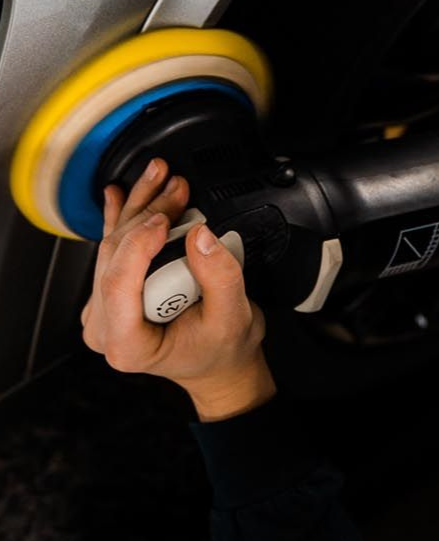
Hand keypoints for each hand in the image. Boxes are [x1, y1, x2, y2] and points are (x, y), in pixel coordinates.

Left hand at [81, 158, 276, 420]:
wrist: (218, 363)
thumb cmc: (221, 350)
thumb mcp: (233, 317)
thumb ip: (219, 277)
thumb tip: (200, 234)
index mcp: (127, 344)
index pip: (118, 285)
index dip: (138, 245)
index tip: (165, 219)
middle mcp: (105, 327)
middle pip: (114, 257)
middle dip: (147, 214)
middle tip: (177, 188)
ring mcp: (103, 308)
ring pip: (112, 244)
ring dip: (138, 207)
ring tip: (160, 177)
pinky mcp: (111, 291)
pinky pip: (111, 248)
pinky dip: (118, 217)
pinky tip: (118, 194)